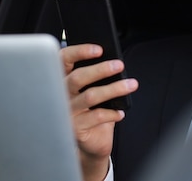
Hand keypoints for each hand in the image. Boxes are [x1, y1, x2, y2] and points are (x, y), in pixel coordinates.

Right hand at [61, 44, 138, 180]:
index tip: (99, 49)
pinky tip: (121, 112)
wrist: (91, 141)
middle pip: (77, 77)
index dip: (79, 52)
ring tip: (130, 85)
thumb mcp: (92, 89)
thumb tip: (113, 63)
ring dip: (113, 89)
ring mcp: (66, 112)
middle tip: (119, 65)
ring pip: (90, 96)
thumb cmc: (93, 110)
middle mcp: (61, 94)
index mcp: (63, 79)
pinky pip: (96, 116)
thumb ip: (95, 76)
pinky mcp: (74, 128)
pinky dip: (112, 113)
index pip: (64, 59)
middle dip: (100, 69)